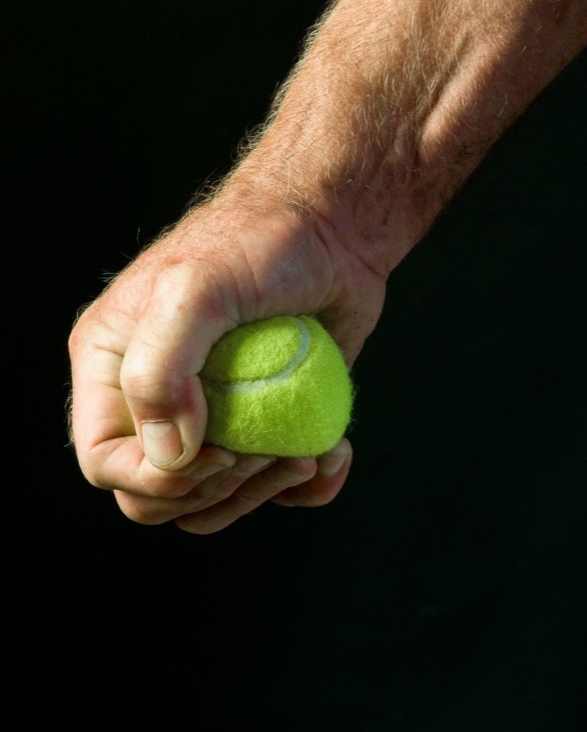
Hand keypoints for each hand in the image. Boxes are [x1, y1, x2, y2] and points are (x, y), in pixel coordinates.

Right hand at [69, 188, 385, 532]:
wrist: (335, 229)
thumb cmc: (260, 242)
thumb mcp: (196, 290)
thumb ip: (160, 369)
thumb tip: (167, 455)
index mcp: (112, 365)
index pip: (106, 463)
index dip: (158, 479)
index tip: (221, 452)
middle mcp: (153, 396)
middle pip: (157, 495)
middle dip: (215, 489)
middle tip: (271, 449)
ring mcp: (211, 413)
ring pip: (212, 502)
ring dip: (261, 494)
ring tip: (310, 453)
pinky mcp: (268, 420)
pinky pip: (271, 486)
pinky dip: (305, 486)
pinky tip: (334, 454)